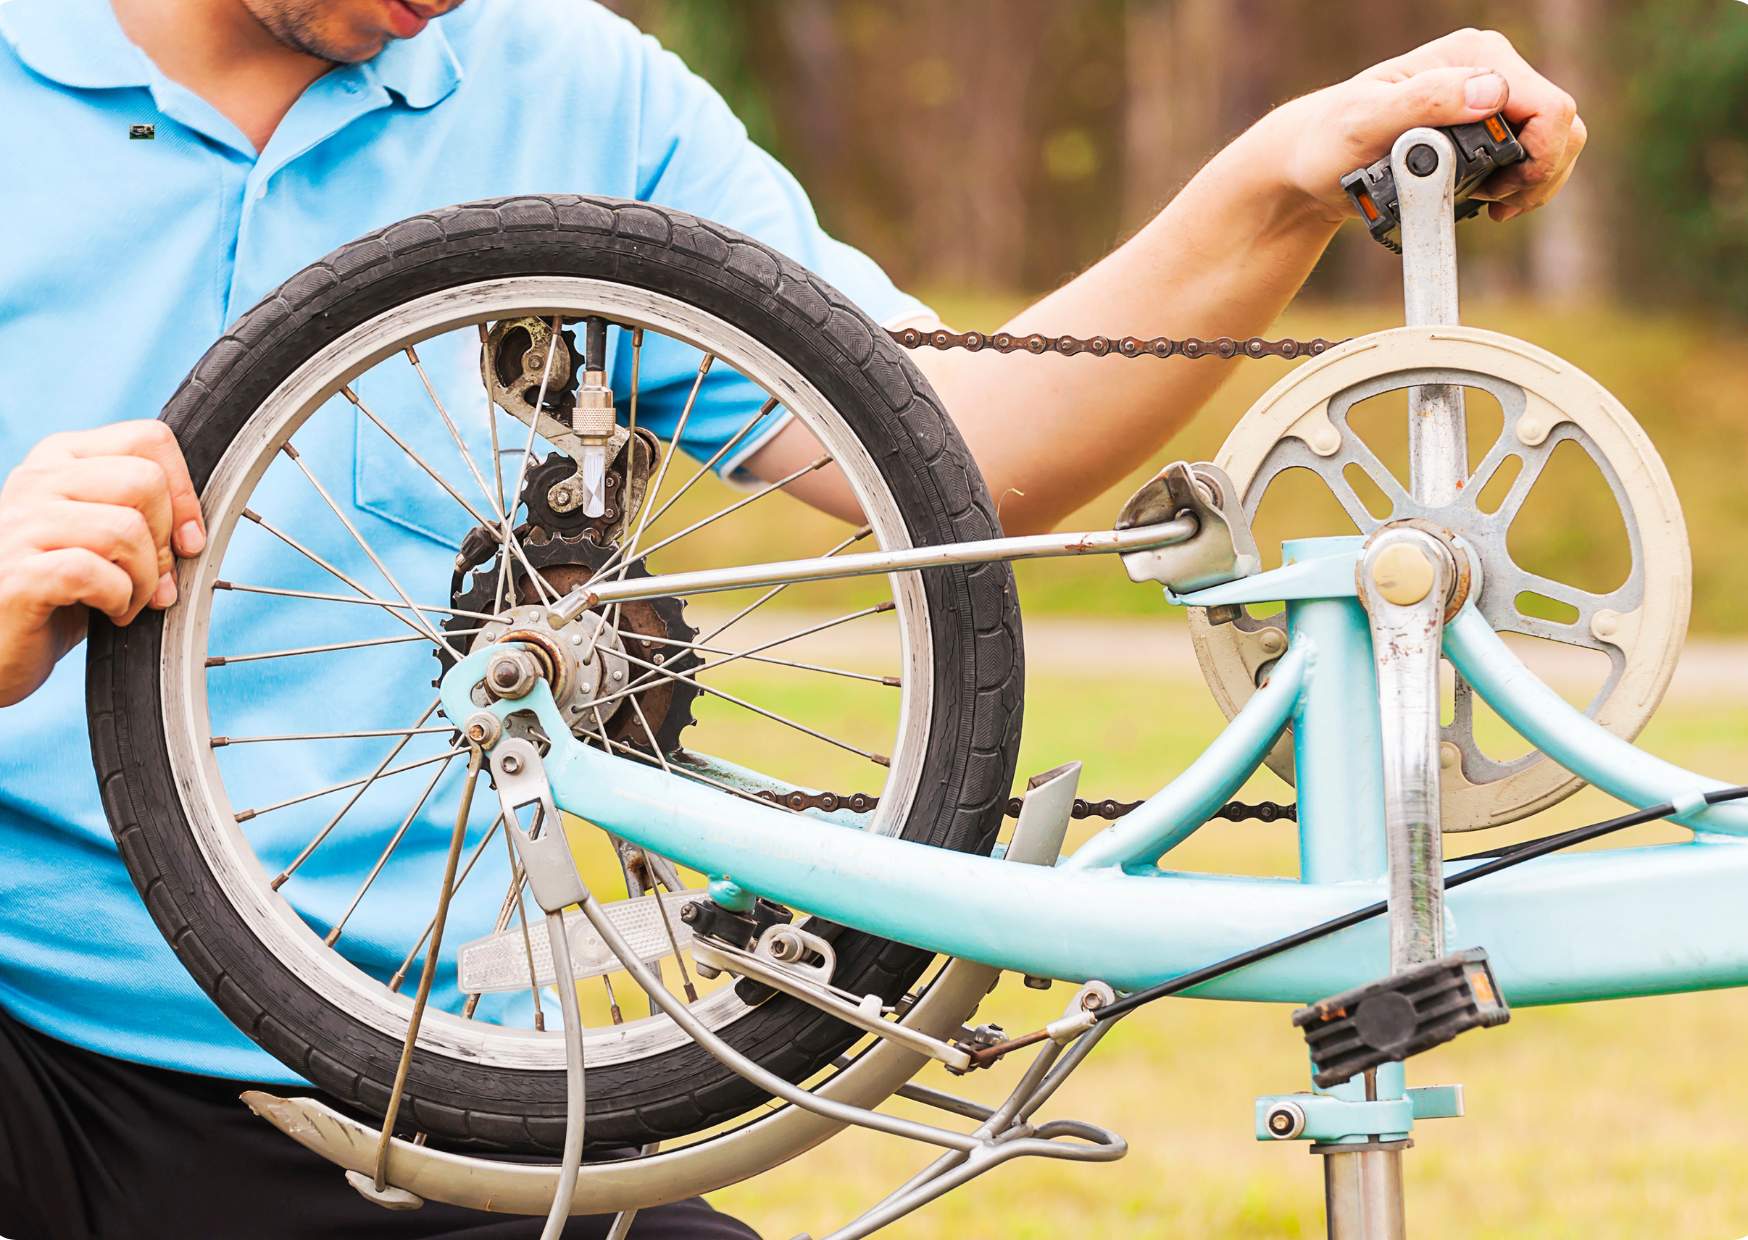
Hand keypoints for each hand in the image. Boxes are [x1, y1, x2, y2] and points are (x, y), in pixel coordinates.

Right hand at [0, 421, 204, 706]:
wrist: (0, 644)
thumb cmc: (62, 592)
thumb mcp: (105, 538)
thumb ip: (143, 512)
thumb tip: (198, 527)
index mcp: (61, 457)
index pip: (149, 438)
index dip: (185, 493)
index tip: (189, 540)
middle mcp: (35, 479)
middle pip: (145, 482)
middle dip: (164, 542)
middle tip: (153, 581)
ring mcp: (20, 523)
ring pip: (126, 529)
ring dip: (145, 580)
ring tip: (126, 601)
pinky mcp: (17, 572)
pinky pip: (96, 573)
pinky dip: (119, 601)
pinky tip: (109, 613)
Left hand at [1263, 28, 1586, 225]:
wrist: (1314, 162)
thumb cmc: (1329, 139)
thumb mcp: (1365, 120)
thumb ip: (1425, 100)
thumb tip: (1489, 93)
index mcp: (1471, 57)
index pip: (1547, 106)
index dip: (1539, 158)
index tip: (1500, 193)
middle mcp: (1489, 70)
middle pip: (1563, 126)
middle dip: (1539, 174)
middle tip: (1494, 203)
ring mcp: (1492, 100)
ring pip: (1558, 144)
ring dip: (1533, 185)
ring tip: (1491, 203)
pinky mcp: (1489, 129)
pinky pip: (1535, 159)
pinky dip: (1521, 188)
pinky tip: (1489, 200)